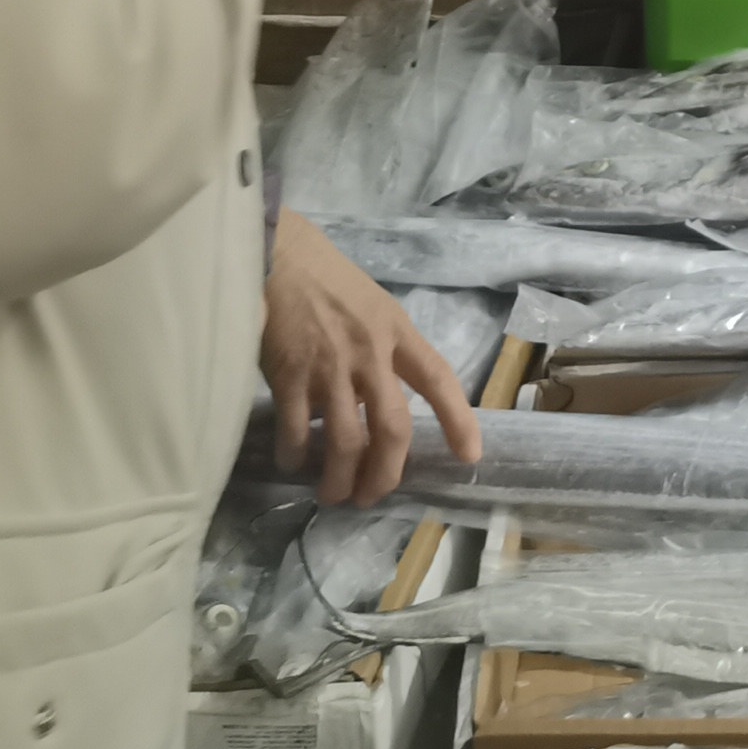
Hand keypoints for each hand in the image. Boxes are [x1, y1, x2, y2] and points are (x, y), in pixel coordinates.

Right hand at [264, 211, 485, 503]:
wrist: (277, 253)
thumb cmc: (325, 278)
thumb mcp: (371, 306)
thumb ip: (381, 351)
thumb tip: (373, 403)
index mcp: (396, 330)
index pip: (438, 378)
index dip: (458, 420)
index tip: (470, 456)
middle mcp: (370, 352)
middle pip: (393, 428)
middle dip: (386, 473)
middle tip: (371, 495)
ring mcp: (330, 365)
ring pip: (346, 442)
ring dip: (339, 478)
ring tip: (332, 494)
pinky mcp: (290, 374)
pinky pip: (297, 431)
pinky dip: (294, 455)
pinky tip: (290, 461)